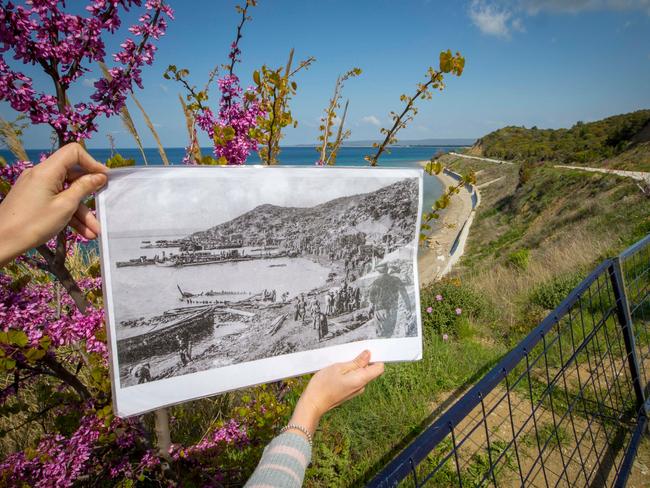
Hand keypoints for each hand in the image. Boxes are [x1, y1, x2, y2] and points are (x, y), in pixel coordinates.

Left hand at [0, 143, 107, 265]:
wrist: (2, 241)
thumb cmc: (33, 223)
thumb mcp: (65, 206)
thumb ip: (84, 188)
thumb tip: (99, 176)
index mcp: (47, 171)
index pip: (73, 153)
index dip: (92, 163)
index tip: (105, 179)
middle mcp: (42, 175)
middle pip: (73, 177)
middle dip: (90, 196)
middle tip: (104, 209)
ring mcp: (37, 188)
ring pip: (67, 194)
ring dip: (82, 213)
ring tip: (94, 232)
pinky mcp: (34, 200)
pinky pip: (57, 202)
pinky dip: (70, 215)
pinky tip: (83, 233)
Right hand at [288, 350, 383, 436]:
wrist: (313, 403)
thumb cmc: (323, 386)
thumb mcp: (339, 367)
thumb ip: (356, 362)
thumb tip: (368, 354)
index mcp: (361, 379)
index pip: (379, 368)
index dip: (376, 357)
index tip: (368, 351)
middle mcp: (361, 386)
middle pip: (370, 370)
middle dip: (363, 361)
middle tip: (349, 355)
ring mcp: (355, 391)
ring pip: (361, 374)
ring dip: (354, 367)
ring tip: (341, 363)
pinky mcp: (349, 392)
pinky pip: (355, 379)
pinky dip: (350, 373)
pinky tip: (338, 371)